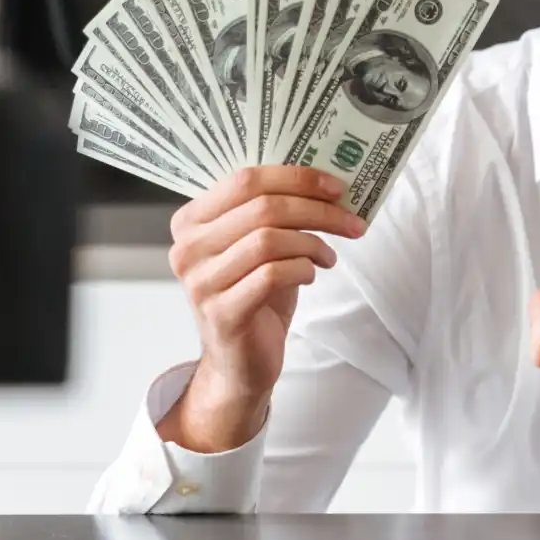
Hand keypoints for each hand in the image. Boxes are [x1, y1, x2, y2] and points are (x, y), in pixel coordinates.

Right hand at [164, 167, 365, 450]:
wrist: (238, 362)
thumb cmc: (252, 295)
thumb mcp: (257, 245)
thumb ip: (274, 212)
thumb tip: (326, 182)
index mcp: (191, 221)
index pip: (245, 180)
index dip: (297, 177)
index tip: (337, 187)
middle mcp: (187, 248)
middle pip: (262, 207)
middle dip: (317, 210)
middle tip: (351, 221)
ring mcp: (200, 282)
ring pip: (268, 239)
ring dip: (313, 243)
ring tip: (330, 255)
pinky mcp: (222, 313)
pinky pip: (272, 275)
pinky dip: (303, 269)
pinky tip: (312, 275)